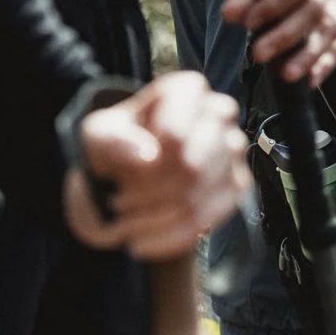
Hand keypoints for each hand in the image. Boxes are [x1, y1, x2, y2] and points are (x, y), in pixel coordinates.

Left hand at [64, 72, 249, 260]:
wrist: (128, 171)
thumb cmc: (117, 143)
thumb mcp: (98, 135)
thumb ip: (114, 139)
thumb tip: (147, 157)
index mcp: (187, 92)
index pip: (180, 126)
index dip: (151, 155)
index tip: (127, 169)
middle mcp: (219, 115)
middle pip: (192, 166)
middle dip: (150, 193)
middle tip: (119, 202)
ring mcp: (233, 151)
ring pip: (199, 195)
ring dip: (155, 217)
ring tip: (125, 221)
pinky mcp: (237, 185)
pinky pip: (210, 219)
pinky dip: (170, 236)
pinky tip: (143, 242)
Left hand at [216, 0, 335, 83]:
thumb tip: (232, 14)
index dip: (276, 3)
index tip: (249, 22)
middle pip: (316, 7)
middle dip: (288, 35)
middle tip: (259, 54)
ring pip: (330, 27)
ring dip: (308, 55)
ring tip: (286, 76)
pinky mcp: (335, 14)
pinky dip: (325, 62)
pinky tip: (310, 82)